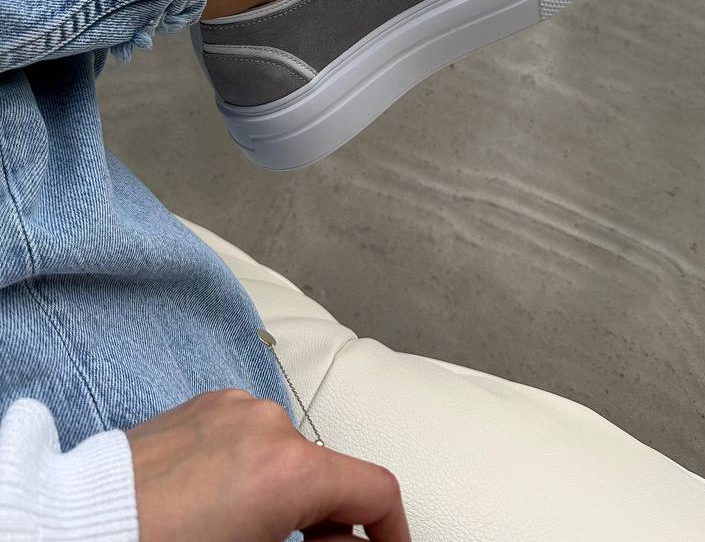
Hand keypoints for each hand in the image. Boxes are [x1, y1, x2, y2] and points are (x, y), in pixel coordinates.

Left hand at [126, 388, 410, 541]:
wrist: (82, 526)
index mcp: (291, 466)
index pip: (376, 490)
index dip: (392, 531)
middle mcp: (268, 422)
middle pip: (329, 473)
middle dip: (332, 523)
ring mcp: (232, 408)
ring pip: (289, 455)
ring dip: (290, 496)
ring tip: (258, 537)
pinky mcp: (201, 406)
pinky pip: (250, 438)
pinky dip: (254, 472)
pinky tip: (226, 510)